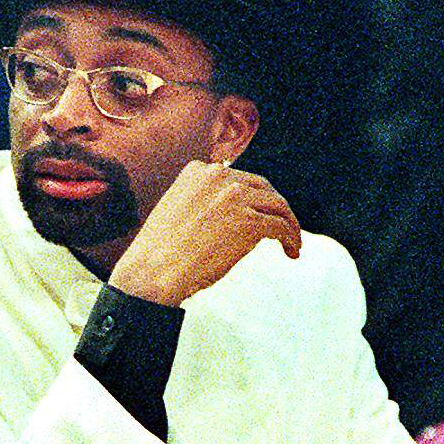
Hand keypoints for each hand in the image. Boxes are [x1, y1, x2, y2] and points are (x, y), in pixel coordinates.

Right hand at [109, 160, 301, 306]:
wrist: (151, 273)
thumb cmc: (158, 253)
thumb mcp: (175, 210)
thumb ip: (201, 201)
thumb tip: (229, 214)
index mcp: (197, 171)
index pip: (238, 178)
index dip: (253, 197)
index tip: (258, 213)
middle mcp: (219, 176)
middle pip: (263, 188)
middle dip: (275, 208)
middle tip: (282, 228)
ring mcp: (235, 198)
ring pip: (278, 206)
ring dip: (289, 225)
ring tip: (291, 244)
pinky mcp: (250, 222)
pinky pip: (282, 227)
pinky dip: (291, 239)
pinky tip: (290, 252)